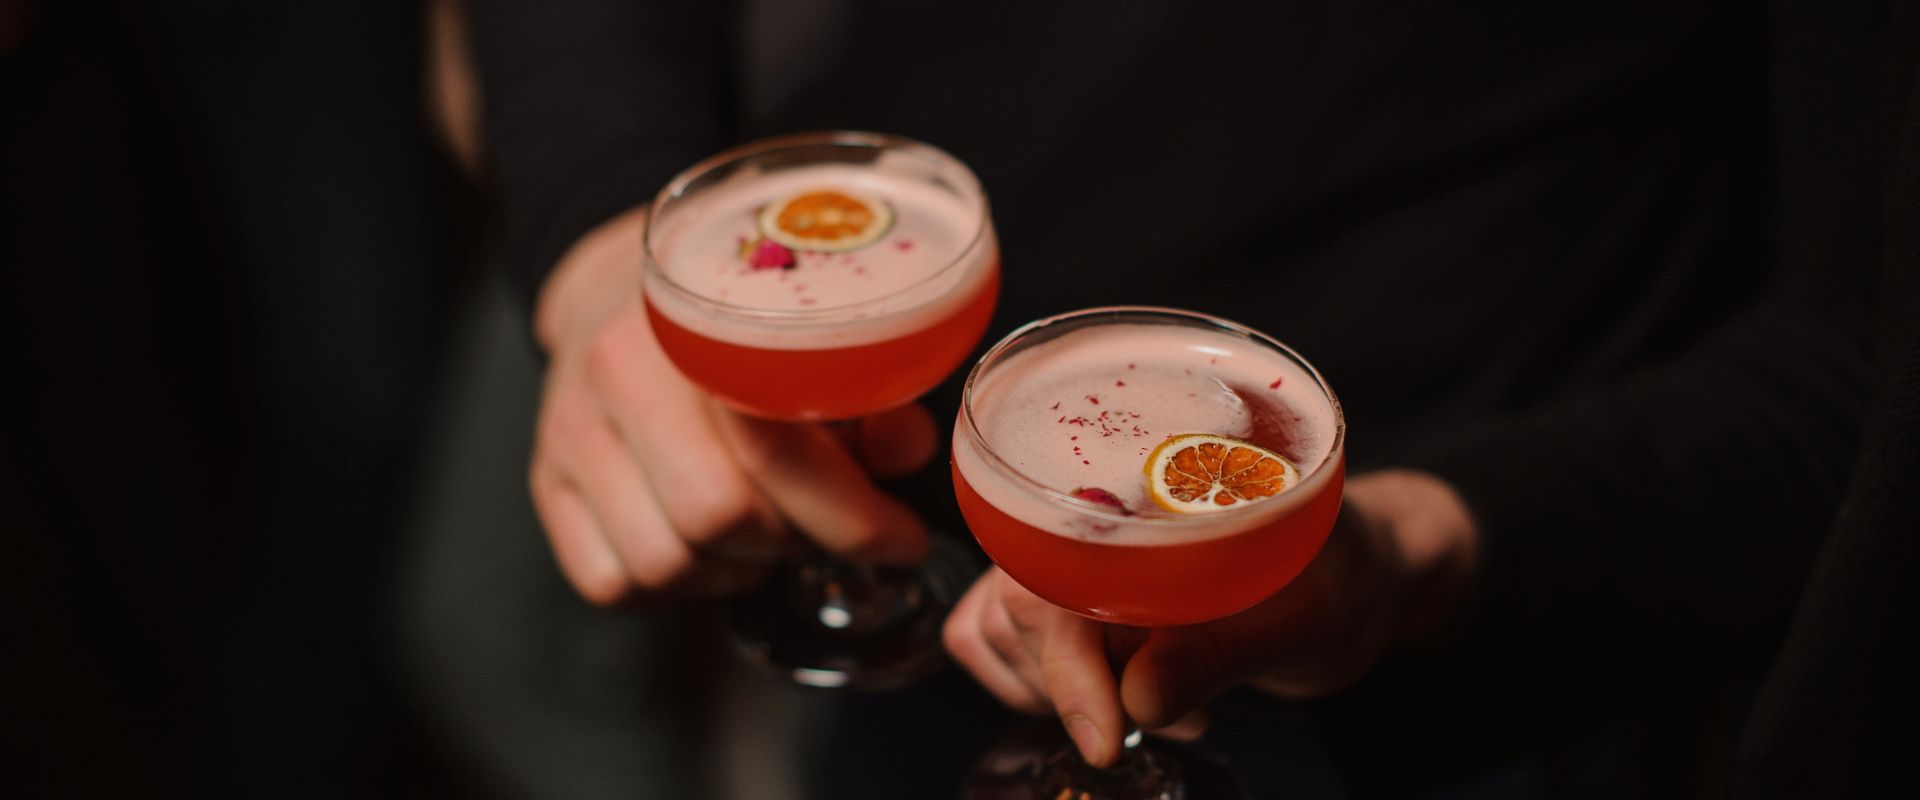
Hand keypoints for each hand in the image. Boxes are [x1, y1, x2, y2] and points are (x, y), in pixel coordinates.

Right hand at [528, 209, 937, 605]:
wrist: (616, 286)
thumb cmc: (736, 323)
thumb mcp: (819, 337)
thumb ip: (873, 395)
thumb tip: (904, 451)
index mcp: (696, 323)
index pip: (775, 453)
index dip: (852, 517)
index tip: (900, 538)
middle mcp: (619, 370)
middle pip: (719, 518)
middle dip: (791, 539)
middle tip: (819, 523)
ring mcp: (571, 430)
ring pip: (663, 562)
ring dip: (732, 568)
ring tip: (762, 528)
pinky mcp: (545, 480)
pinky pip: (610, 581)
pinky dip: (671, 583)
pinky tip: (702, 544)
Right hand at [943, 470, 1477, 765]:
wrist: (1358, 572)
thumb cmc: (1346, 577)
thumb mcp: (1306, 621)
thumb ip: (1224, 653)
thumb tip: (1139, 699)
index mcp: (1153, 486)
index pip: (1063, 569)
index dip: (1070, 662)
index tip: (1108, 737)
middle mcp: (1098, 506)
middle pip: (1017, 601)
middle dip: (1076, 686)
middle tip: (1168, 720)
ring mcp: (1072, 547)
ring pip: (996, 621)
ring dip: (1059, 687)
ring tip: (1159, 705)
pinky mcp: (1064, 585)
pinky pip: (993, 632)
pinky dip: (1032, 680)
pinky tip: (1110, 697)